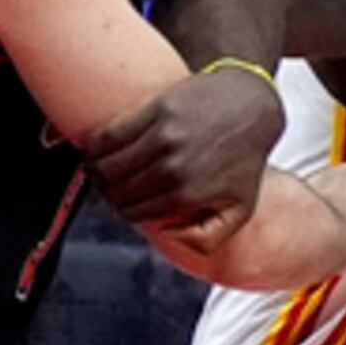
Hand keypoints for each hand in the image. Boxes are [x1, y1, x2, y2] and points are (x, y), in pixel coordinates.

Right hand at [91, 62, 290, 237]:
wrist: (252, 107)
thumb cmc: (243, 157)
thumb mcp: (239, 208)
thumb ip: (208, 237)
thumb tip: (166, 233)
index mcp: (189, 194)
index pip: (135, 213)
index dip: (125, 212)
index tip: (125, 203)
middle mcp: (174, 167)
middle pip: (116, 190)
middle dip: (109, 193)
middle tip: (111, 187)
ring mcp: (164, 137)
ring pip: (106, 165)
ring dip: (95, 171)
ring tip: (99, 169)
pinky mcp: (156, 109)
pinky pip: (108, 134)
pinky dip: (93, 145)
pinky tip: (94, 148)